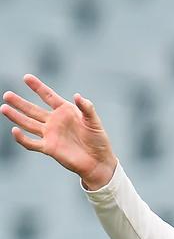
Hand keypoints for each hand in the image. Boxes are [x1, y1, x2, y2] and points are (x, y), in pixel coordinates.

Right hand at [1, 74, 116, 189]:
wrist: (98, 161)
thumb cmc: (98, 140)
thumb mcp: (94, 121)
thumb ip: (87, 108)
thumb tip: (77, 96)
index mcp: (66, 111)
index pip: (48, 96)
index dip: (37, 87)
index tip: (26, 77)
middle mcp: (55, 121)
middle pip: (33, 110)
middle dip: (20, 102)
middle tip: (7, 94)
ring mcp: (50, 134)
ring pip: (28, 124)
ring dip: (16, 117)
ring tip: (4, 107)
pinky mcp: (49, 148)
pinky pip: (31, 143)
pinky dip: (22, 138)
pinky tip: (15, 131)